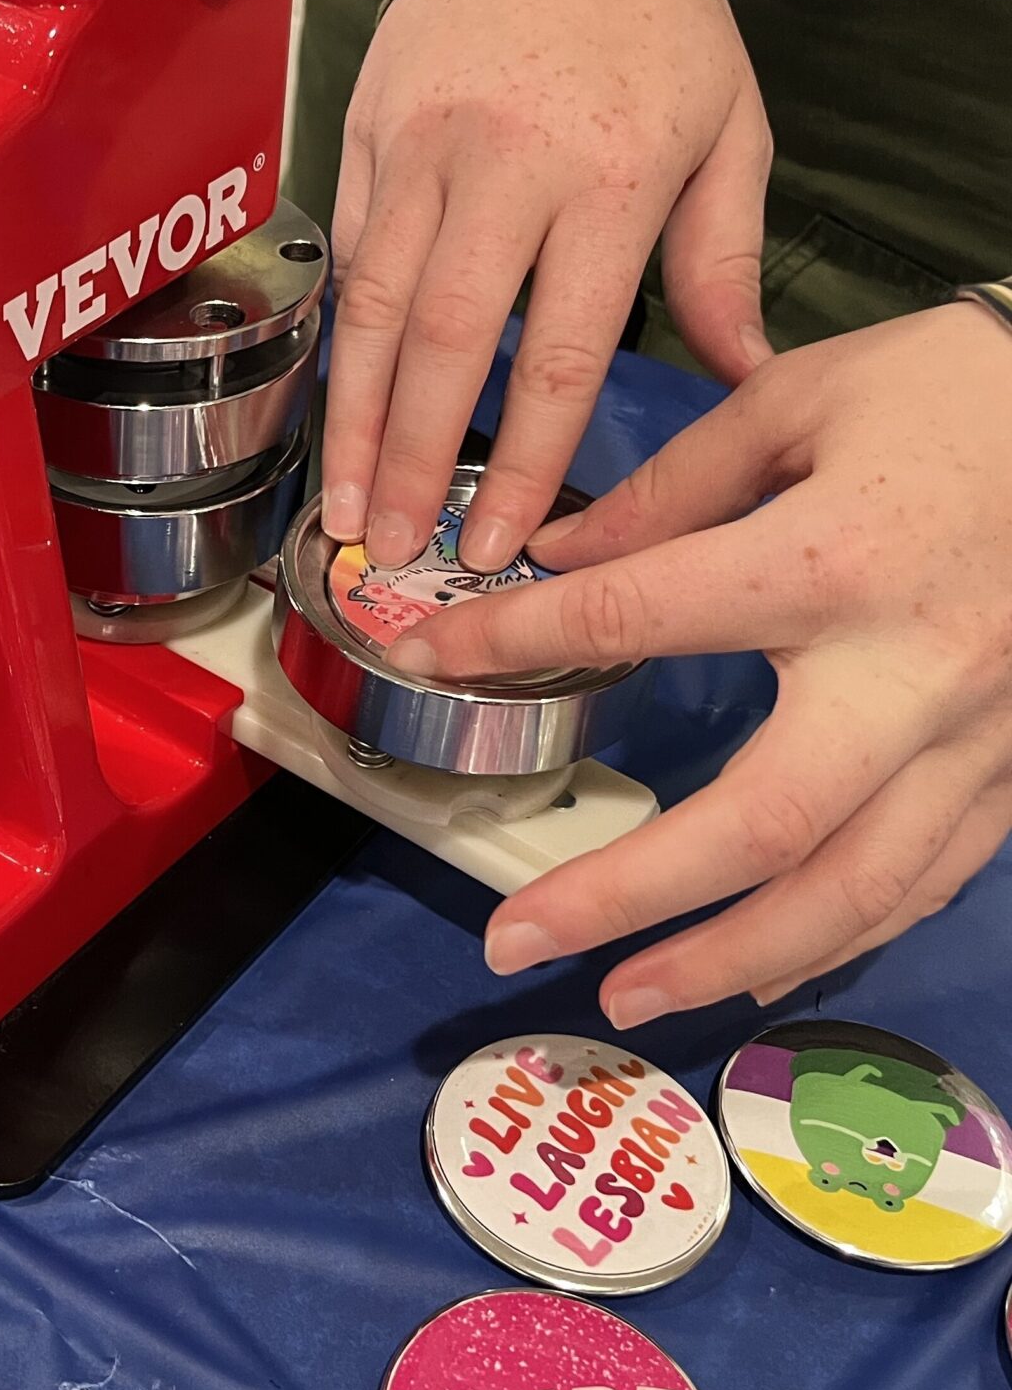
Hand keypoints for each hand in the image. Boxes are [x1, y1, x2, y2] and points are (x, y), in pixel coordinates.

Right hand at [320, 0, 771, 574]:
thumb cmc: (654, 18)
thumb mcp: (730, 127)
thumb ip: (727, 259)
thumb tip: (743, 377)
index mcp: (615, 177)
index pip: (563, 351)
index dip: (527, 460)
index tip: (500, 541)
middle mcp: (507, 167)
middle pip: (450, 343)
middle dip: (415, 462)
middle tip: (392, 552)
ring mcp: (424, 147)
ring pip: (377, 309)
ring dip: (355, 420)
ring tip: (341, 507)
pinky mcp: (367, 129)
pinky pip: (350, 253)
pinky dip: (343, 339)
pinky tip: (335, 408)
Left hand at [385, 305, 1011, 1023]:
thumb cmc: (958, 391)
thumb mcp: (802, 401)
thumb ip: (676, 489)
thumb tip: (563, 553)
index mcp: (832, 559)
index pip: (638, 614)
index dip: (519, 639)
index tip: (432, 657)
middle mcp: (907, 671)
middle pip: (759, 823)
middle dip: (626, 895)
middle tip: (515, 939)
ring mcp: (978, 737)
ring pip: (852, 889)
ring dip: (727, 958)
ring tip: (623, 998)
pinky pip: (926, 879)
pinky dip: (836, 935)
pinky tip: (760, 961)